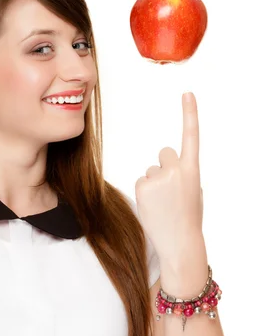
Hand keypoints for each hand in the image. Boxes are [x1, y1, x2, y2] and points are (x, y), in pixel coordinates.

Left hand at [134, 92, 203, 267]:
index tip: (187, 94)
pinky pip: (141, 181)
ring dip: (154, 183)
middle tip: (170, 190)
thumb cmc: (188, 217)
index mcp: (193, 170)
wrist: (180, 242)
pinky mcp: (142, 186)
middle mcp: (176, 170)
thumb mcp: (194, 191)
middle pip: (164, 153)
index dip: (189, 113)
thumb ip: (184, 173)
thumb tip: (167, 168)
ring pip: (150, 170)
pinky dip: (145, 192)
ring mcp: (158, 178)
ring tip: (162, 204)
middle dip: (165, 166)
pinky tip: (153, 207)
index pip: (191, 136)